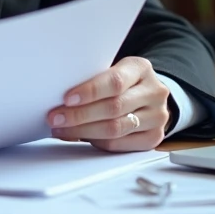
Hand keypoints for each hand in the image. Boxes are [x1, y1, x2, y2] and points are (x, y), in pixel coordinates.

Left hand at [47, 56, 170, 151]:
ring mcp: (157, 117)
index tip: (67, 99)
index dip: (90, 91)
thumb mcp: (112, 71)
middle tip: (56, 118)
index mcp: (141, 69)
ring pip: (115, 129)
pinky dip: (95, 142)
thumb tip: (60, 99)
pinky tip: (79, 137)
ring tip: (62, 129)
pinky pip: (119, 144)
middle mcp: (154, 92)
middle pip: (114, 107)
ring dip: (83, 131)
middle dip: (80, 115)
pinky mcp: (154, 138)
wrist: (149, 96)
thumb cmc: (123, 82)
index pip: (115, 81)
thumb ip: (93, 80)